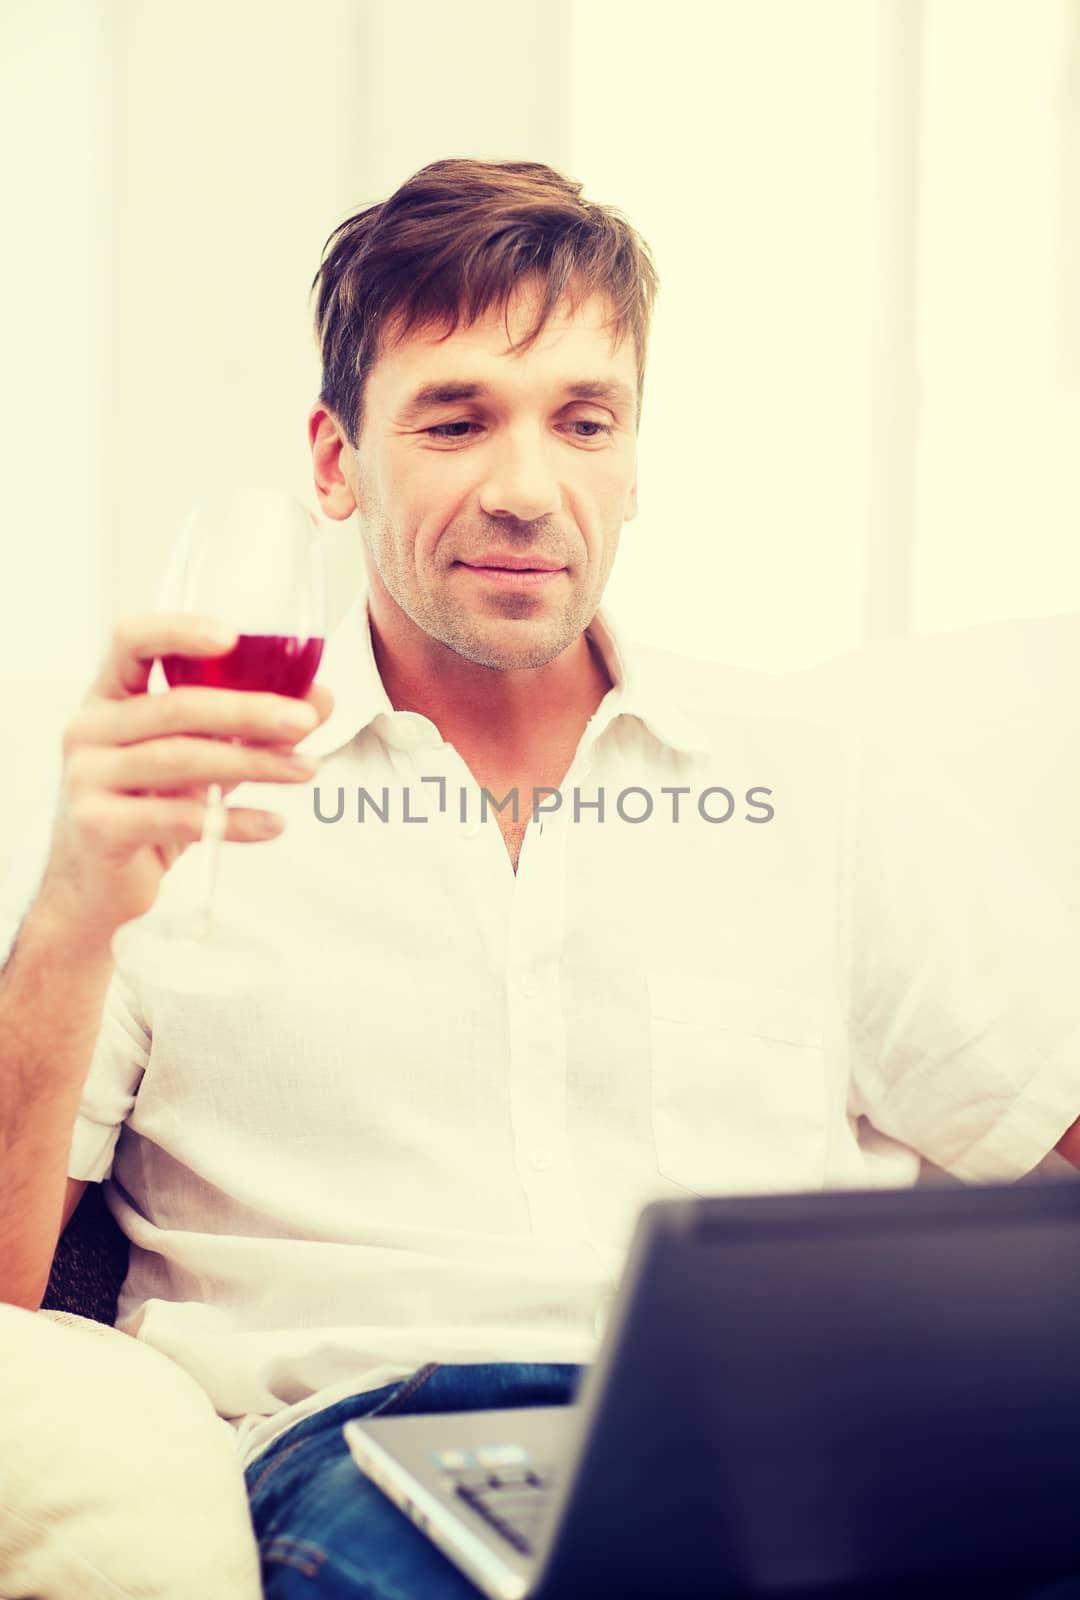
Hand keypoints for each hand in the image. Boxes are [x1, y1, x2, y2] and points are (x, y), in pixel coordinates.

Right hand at [36, 615, 333, 946]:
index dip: (178, 632)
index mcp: (108, 698)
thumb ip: (249, 727)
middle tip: (304, 721)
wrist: (94, 887)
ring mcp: (87, 779)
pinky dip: (233, 821)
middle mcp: (89, 730)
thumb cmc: (147, 808)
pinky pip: (177, 819)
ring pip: (181, 760)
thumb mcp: (199, 759)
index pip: (131, 642)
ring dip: (253, 763)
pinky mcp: (99, 828)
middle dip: (248, 711)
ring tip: (305, 769)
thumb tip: (319, 699)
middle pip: (175, 707)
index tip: (233, 637)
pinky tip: (274, 824)